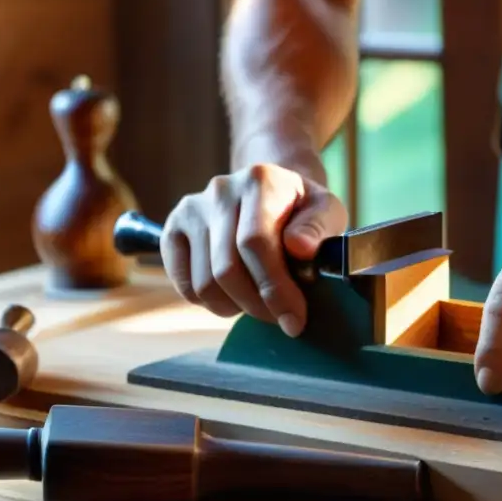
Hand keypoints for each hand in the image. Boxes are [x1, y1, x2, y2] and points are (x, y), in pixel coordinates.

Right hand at [161, 163, 347, 335]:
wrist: (275, 195)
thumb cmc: (304, 211)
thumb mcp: (328, 213)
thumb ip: (319, 228)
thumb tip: (299, 248)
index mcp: (261, 181)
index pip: (255, 243)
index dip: (274, 288)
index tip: (294, 318)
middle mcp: (220, 190)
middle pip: (226, 269)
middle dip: (257, 305)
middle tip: (280, 318)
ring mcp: (192, 209)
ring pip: (204, 283)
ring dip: (235, 307)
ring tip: (259, 304)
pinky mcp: (173, 229)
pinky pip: (184, 284)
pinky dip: (210, 303)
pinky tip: (235, 295)